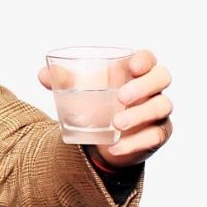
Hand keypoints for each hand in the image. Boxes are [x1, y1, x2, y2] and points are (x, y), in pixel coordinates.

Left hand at [38, 49, 172, 168]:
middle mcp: (151, 89)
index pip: (148, 59)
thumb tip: (44, 74)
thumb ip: (62, 80)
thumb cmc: (95, 106)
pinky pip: (156, 136)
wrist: (101, 141)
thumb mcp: (78, 92)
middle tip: (121, 97)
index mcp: (134, 73)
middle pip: (162, 78)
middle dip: (144, 86)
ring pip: (162, 106)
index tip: (132, 66)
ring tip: (116, 123)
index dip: (145, 60)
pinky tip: (115, 147)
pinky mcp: (158, 134)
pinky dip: (135, 143)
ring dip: (140, 115)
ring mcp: (157, 111)